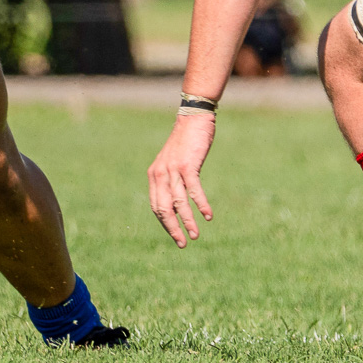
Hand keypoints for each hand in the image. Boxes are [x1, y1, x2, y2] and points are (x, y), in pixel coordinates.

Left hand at [147, 113, 215, 247]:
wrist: (192, 119)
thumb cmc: (185, 143)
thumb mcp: (173, 163)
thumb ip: (172, 182)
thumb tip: (178, 207)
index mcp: (154, 175)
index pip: (156, 206)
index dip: (165, 224)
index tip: (176, 236)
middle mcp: (160, 174)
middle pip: (164, 208)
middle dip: (173, 228)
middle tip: (182, 243)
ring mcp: (173, 169)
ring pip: (179, 203)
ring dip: (188, 221)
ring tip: (195, 235)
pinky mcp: (187, 165)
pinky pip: (193, 190)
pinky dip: (201, 204)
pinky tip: (208, 216)